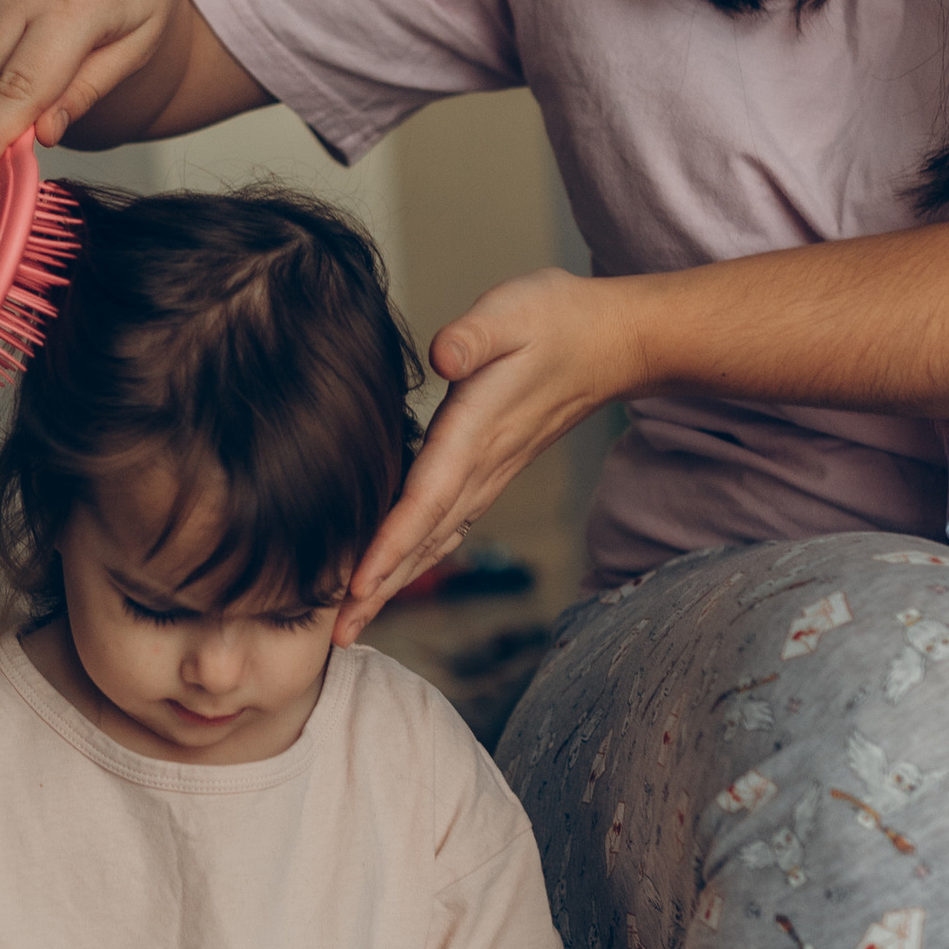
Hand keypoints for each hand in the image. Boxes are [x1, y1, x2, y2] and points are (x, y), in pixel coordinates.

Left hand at [335, 269, 635, 642]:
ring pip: (434, 540)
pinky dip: (417, 557)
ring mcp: (488, 474)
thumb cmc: (555, 320)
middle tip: (339, 636)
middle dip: (380, 589)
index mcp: (476, 431)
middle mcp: (481, 465)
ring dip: (394, 583)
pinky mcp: (490, 471)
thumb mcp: (512, 311)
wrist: (610, 343)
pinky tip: (396, 576)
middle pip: (422, 539)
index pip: (426, 499)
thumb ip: (476, 334)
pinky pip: (447, 526)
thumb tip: (443, 354)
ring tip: (356, 621)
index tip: (357, 588)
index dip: (390, 544)